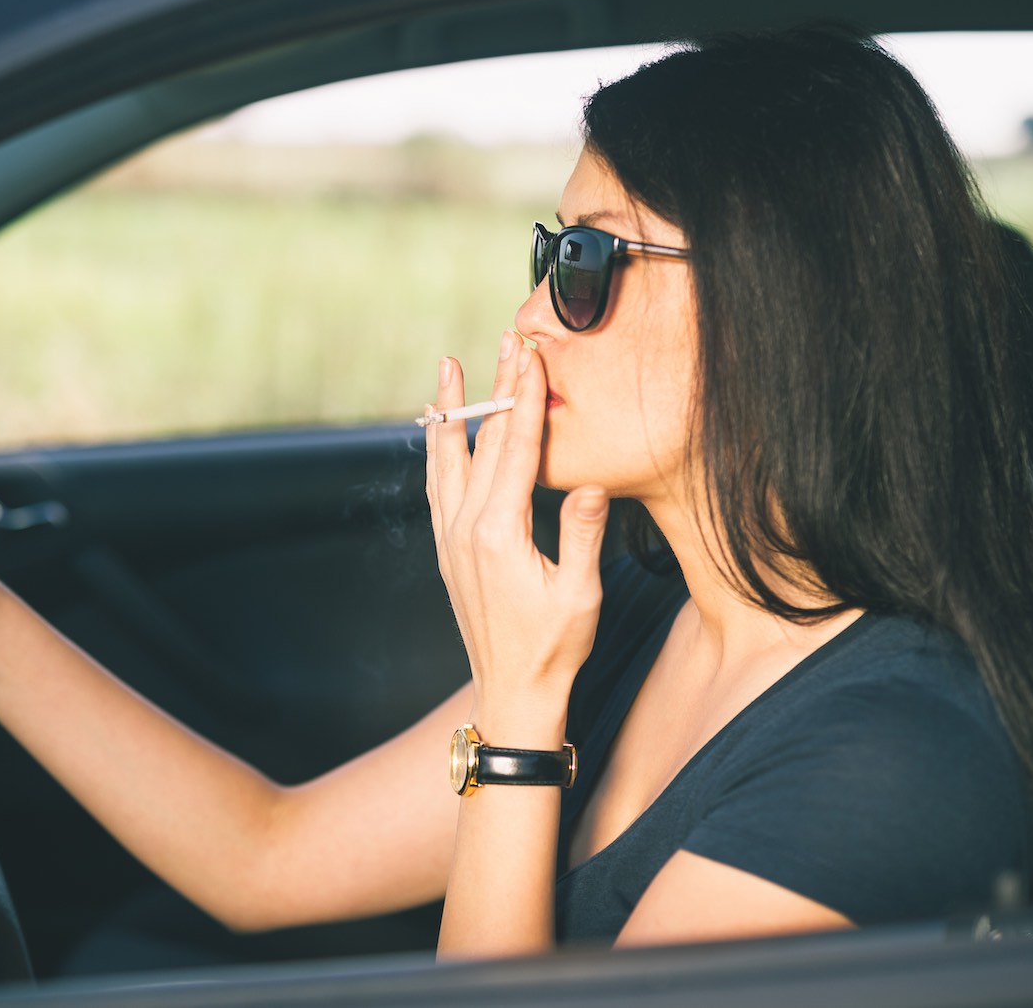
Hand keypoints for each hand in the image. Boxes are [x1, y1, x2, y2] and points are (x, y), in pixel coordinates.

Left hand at [424, 332, 610, 746]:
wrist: (512, 693)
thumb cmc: (553, 649)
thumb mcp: (580, 594)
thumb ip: (584, 536)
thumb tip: (594, 485)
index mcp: (498, 532)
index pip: (515, 447)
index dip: (525, 395)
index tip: (532, 353)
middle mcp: (465, 528)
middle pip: (482, 441)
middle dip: (497, 385)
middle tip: (507, 339)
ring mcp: (451, 538)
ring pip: (447, 458)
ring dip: (453, 409)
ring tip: (448, 366)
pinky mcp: (448, 549)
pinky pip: (439, 486)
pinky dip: (440, 450)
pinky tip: (441, 432)